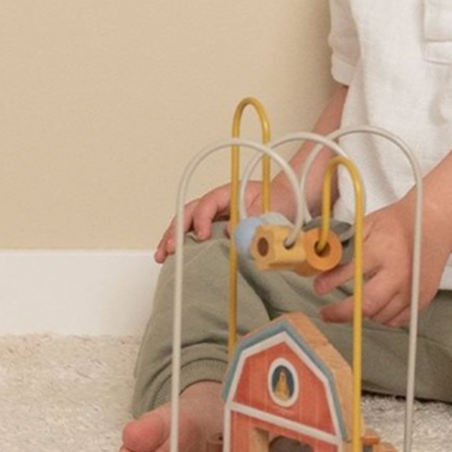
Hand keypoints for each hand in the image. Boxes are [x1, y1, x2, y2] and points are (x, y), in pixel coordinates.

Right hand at [153, 179, 296, 263]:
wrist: (289, 201)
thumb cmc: (280, 200)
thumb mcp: (271, 207)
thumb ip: (252, 217)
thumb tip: (230, 233)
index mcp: (229, 193)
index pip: (208, 204)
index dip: (202, 219)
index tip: (203, 236)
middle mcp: (217, 203)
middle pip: (189, 212)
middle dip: (177, 229)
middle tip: (170, 248)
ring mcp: (215, 215)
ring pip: (187, 223)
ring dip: (173, 238)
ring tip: (162, 256)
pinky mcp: (216, 228)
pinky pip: (195, 234)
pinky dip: (183, 244)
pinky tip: (173, 258)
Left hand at [315, 196, 449, 327]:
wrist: (433, 224)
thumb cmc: (400, 223)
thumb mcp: (367, 225)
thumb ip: (347, 245)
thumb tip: (325, 263)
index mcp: (383, 250)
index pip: (351, 272)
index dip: (330, 283)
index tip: (319, 288)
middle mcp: (399, 272)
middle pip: (366, 304)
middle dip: (341, 312)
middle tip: (327, 313)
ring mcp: (412, 287)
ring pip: (381, 315)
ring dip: (363, 313)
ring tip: (355, 305)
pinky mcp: (422, 297)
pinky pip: (398, 319)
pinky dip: (384, 317)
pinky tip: (376, 308)